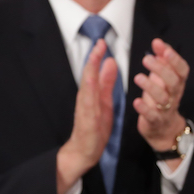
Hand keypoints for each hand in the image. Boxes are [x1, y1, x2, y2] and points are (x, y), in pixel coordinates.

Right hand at [56, 40, 116, 193]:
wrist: (83, 152)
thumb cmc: (94, 126)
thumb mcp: (105, 101)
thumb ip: (106, 83)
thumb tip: (110, 62)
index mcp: (91, 94)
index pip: (93, 72)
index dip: (97, 57)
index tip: (103, 42)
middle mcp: (85, 99)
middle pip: (87, 76)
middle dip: (93, 59)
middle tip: (99, 43)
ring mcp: (85, 111)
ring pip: (86, 89)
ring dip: (90, 73)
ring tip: (95, 58)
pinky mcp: (87, 123)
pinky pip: (88, 108)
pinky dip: (90, 96)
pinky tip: (92, 87)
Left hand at [133, 38, 189, 159]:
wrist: (163, 128)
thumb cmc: (161, 97)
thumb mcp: (163, 78)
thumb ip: (162, 60)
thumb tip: (158, 42)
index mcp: (177, 83)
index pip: (182, 70)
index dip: (175, 59)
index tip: (164, 49)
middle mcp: (174, 95)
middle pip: (174, 82)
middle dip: (162, 69)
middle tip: (146, 59)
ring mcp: (165, 109)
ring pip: (163, 98)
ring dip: (151, 87)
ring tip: (138, 77)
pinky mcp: (155, 121)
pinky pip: (152, 116)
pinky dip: (144, 109)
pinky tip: (136, 101)